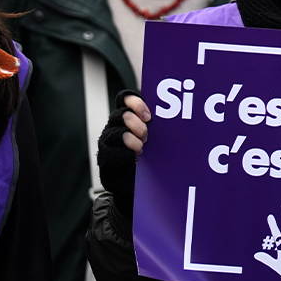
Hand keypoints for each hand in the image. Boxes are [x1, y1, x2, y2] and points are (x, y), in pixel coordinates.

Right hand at [97, 92, 147, 212]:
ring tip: (141, 148)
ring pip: (118, 133)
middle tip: (146, 136)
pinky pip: (113, 152)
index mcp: (126, 115)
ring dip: (133, 141)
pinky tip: (134, 157)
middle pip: (122, 114)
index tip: (148, 116)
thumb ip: (154, 125)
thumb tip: (176, 118)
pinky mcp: (104, 156)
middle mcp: (114, 124)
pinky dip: (126, 155)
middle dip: (137, 124)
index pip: (125, 98)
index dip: (136, 103)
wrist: (132, 181)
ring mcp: (108, 140)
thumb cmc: (146, 155)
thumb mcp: (152, 136)